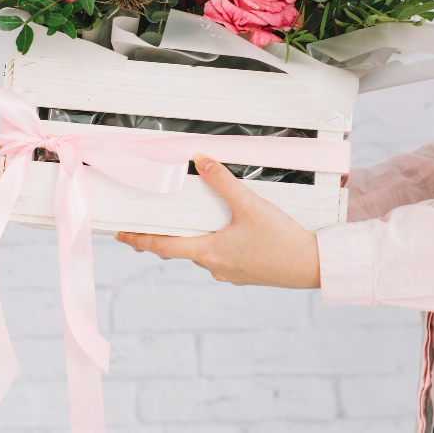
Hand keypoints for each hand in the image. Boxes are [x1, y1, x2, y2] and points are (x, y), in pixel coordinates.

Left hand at [115, 154, 320, 287]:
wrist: (312, 266)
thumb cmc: (283, 241)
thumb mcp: (250, 205)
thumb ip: (224, 182)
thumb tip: (201, 161)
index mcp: (209, 252)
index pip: (163, 246)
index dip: (139, 240)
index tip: (121, 237)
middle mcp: (215, 267)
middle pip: (181, 249)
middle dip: (167, 236)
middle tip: (152, 224)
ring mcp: (230, 273)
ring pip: (204, 252)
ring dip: (196, 238)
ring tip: (197, 219)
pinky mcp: (246, 273)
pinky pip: (223, 257)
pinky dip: (218, 244)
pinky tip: (231, 231)